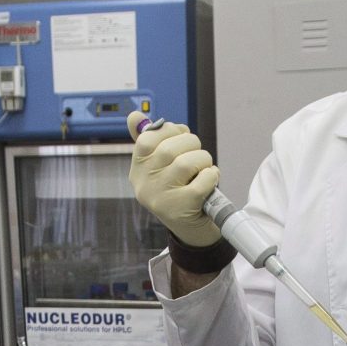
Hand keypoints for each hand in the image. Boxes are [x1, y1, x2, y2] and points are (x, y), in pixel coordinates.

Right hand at [127, 112, 222, 246]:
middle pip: (170, 147)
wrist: (192, 229)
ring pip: (188, 162)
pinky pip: (202, 181)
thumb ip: (149, 140)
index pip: (147, 138)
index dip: (170, 131)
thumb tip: (134, 115)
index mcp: (137, 170)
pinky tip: (209, 181)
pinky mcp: (180, 208)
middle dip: (192, 144)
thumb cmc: (178, 191)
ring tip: (204, 169)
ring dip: (204, 160)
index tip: (181, 137)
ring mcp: (160, 198)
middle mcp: (144, 184)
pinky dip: (212, 176)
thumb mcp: (160, 167)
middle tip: (198, 155)